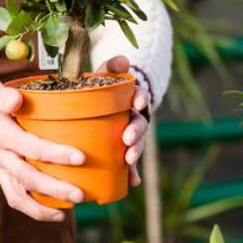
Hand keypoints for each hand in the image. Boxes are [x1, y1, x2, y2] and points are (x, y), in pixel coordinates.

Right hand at [0, 79, 84, 221]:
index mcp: (0, 133)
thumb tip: (17, 100)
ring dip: (42, 208)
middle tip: (79, 194)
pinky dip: (31, 208)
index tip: (79, 157)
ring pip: (18, 195)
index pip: (31, 147)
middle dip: (54, 189)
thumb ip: (3, 95)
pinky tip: (52, 212)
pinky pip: (13, 196)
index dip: (56, 154)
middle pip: (28, 178)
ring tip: (66, 211)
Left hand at [97, 56, 149, 186]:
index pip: (141, 96)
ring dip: (135, 152)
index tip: (138, 103)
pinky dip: (132, 173)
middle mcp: (134, 117)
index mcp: (131, 98)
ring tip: (128, 162)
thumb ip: (111, 66)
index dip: (141, 99)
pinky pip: (128, 164)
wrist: (101, 107)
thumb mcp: (105, 75)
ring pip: (136, 144)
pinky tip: (132, 182)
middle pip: (140, 124)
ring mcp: (129, 135)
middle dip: (136, 132)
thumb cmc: (102, 89)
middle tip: (127, 139)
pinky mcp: (122, 151)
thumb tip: (123, 60)